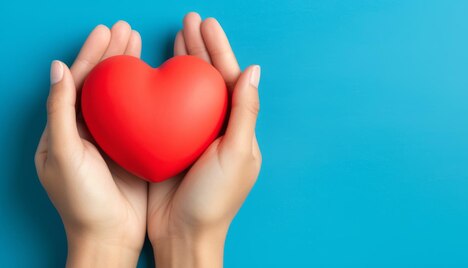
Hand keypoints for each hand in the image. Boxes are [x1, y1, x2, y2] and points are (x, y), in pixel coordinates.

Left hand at [35, 21, 146, 267]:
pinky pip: (141, 115)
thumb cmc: (81, 200)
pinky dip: (148, 95)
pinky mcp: (135, 150)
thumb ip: (60, 111)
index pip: (78, 82)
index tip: (107, 32)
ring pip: (121, 96)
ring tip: (139, 43)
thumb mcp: (63, 154)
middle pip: (100, 84)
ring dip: (129, 69)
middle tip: (127, 29)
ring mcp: (113, 140)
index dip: (91, 55)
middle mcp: (88, 131)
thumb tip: (59, 68)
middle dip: (112, 55)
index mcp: (65, 129)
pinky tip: (159, 81)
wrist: (108, 237)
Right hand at [147, 12, 261, 266]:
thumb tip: (253, 69)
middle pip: (208, 78)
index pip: (228, 78)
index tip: (206, 24)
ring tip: (176, 35)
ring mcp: (192, 134)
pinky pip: (165, 107)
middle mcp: (216, 127)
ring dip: (183, 61)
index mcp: (236, 127)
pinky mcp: (169, 143)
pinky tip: (154, 70)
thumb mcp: (236, 154)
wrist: (185, 234)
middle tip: (189, 19)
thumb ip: (245, 111)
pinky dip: (162, 86)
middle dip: (200, 48)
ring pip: (187, 88)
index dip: (218, 50)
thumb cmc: (215, 199)